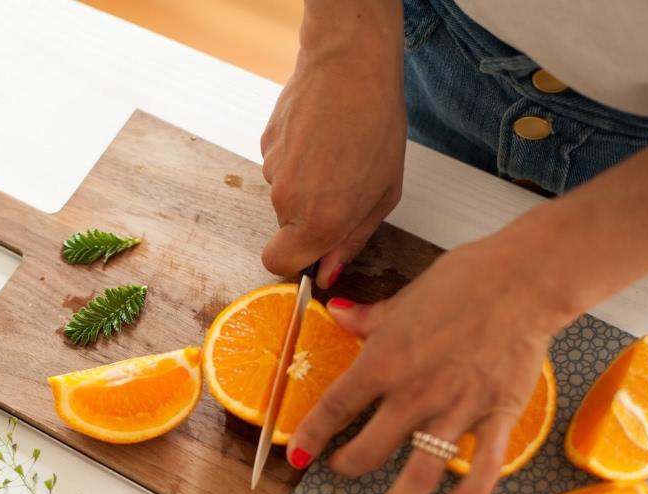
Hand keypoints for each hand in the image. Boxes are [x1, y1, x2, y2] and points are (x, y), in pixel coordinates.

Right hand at [261, 0, 405, 288]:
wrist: (350, 66)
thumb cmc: (376, 126)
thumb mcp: (382, 195)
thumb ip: (351, 241)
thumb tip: (327, 272)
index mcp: (319, 221)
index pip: (278, 263)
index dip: (295, 260)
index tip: (314, 248)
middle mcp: (287, 201)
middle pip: (285, 228)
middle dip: (309, 216)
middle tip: (343, 185)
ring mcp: (272, 170)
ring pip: (284, 195)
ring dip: (306, 183)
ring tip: (336, 153)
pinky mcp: (265, 145)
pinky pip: (279, 166)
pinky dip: (297, 158)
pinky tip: (320, 136)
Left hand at [286, 232, 567, 493]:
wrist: (525, 279)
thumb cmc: (465, 280)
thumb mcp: (405, 297)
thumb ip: (370, 318)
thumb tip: (338, 314)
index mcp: (386, 360)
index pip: (335, 407)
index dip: (310, 436)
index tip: (297, 455)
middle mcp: (416, 392)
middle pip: (370, 450)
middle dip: (349, 467)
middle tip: (343, 469)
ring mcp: (458, 408)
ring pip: (419, 472)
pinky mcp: (498, 415)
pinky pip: (483, 467)